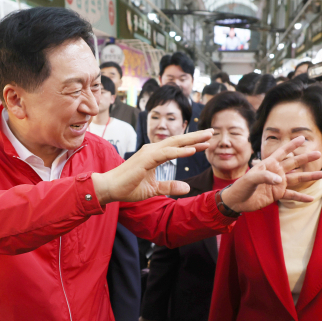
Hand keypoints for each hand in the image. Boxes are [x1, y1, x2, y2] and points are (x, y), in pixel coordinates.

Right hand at [92, 130, 212, 204]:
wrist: (110, 188)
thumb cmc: (128, 187)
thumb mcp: (154, 189)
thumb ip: (170, 187)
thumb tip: (187, 188)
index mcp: (154, 155)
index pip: (177, 147)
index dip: (192, 144)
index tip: (206, 142)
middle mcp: (152, 150)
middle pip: (178, 140)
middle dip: (196, 136)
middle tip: (212, 131)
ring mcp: (149, 153)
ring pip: (174, 144)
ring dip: (192, 140)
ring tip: (207, 137)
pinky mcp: (145, 159)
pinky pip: (166, 154)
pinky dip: (179, 151)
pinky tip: (192, 150)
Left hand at [221, 136, 321, 212]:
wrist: (237, 201)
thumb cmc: (241, 186)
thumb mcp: (250, 179)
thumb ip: (264, 176)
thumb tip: (279, 180)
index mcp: (268, 164)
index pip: (282, 152)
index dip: (291, 145)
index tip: (302, 138)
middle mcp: (275, 172)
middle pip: (293, 163)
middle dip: (305, 158)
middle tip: (318, 154)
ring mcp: (277, 183)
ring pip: (296, 179)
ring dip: (308, 177)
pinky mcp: (277, 194)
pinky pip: (291, 195)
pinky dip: (300, 197)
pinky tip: (311, 198)